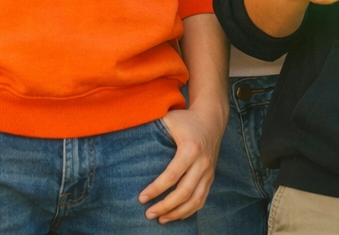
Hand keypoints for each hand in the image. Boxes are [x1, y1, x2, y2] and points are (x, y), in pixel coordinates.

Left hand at [139, 104, 225, 222]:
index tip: (141, 198)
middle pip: (184, 192)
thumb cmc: (185, 119)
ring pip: (196, 200)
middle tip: (148, 214)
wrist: (212, 118)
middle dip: (165, 206)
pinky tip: (176, 215)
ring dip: (178, 213)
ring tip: (161, 219)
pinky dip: (189, 210)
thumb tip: (126, 134)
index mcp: (190, 149)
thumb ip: (152, 125)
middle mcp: (202, 162)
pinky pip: (202, 199)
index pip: (172, 175)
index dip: (156, 189)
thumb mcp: (169, 118)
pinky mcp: (211, 176)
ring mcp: (209, 171)